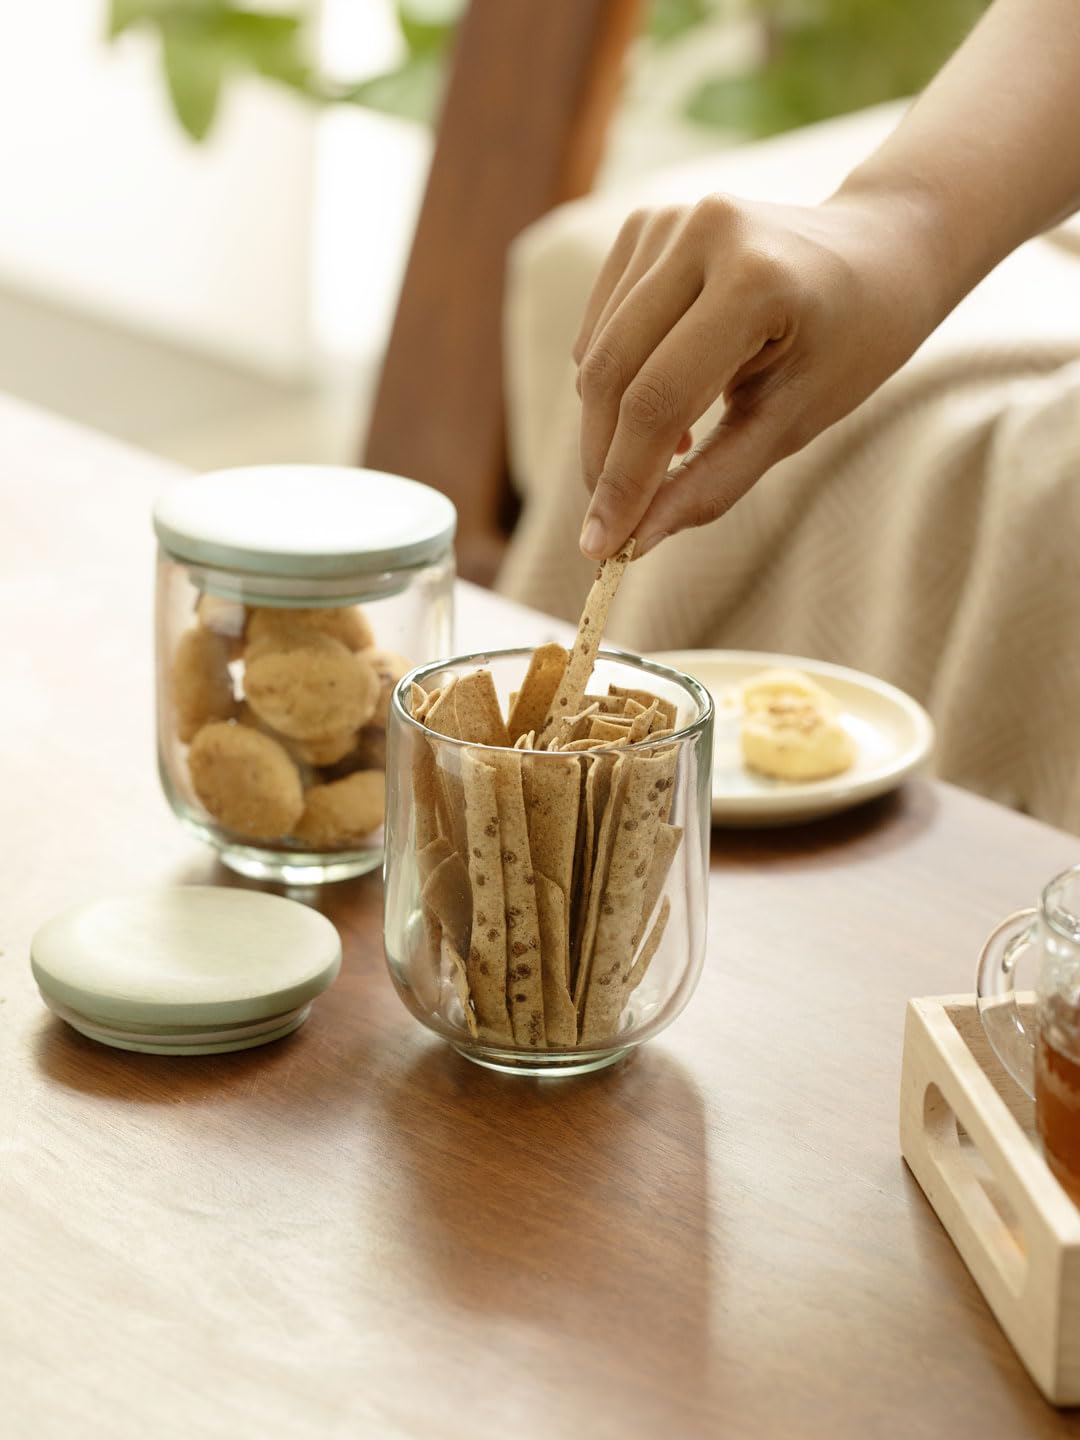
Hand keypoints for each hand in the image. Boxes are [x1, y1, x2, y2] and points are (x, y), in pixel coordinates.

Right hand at [573, 190, 943, 558]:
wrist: (878, 251)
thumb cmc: (851, 343)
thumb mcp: (794, 424)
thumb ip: (712, 483)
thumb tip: (636, 540)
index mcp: (755, 279)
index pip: (658, 399)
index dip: (623, 480)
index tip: (601, 547)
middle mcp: (701, 231)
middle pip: (611, 375)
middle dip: (602, 462)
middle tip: (610, 526)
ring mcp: (666, 219)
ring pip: (594, 356)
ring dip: (608, 427)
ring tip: (671, 453)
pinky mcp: (644, 225)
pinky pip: (598, 331)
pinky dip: (613, 385)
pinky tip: (666, 401)